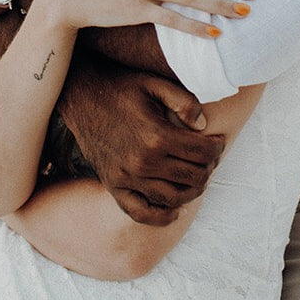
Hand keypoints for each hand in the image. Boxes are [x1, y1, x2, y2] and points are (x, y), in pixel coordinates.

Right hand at [59, 61, 225, 225]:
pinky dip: (161, 216)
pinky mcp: (112, 185)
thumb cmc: (121, 87)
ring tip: (196, 177)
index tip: (218, 141)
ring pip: (173, 198)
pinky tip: (175, 209)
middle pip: (192, 177)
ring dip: (192, 191)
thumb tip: (204, 125)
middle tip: (210, 158)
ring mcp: (126, 177)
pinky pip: (140, 213)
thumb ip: (184, 101)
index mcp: (157, 136)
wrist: (81, 95)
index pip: (203, 153)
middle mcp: (142, 162)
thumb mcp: (155, 83)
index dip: (217, 147)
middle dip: (209, 167)